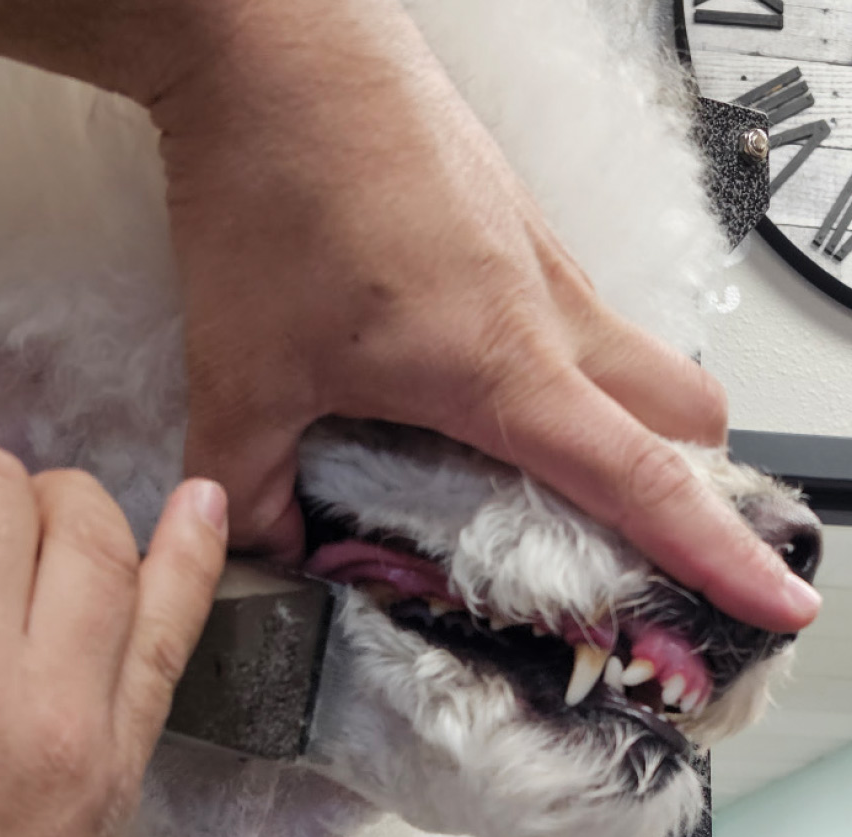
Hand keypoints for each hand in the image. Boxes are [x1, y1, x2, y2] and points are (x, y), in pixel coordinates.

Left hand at [0, 0, 819, 635]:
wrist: (270, 44)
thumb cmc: (272, 192)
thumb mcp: (241, 376)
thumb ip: (250, 485)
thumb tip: (268, 538)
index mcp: (503, 366)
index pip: (642, 483)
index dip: (718, 555)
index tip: (777, 600)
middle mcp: (550, 310)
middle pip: (684, 415)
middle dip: (690, 484)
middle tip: (644, 538)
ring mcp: (541, 257)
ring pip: (637, 357)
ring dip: (623, 420)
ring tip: (544, 469)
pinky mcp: (515, 222)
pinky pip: (577, 311)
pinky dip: (563, 365)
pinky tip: (475, 379)